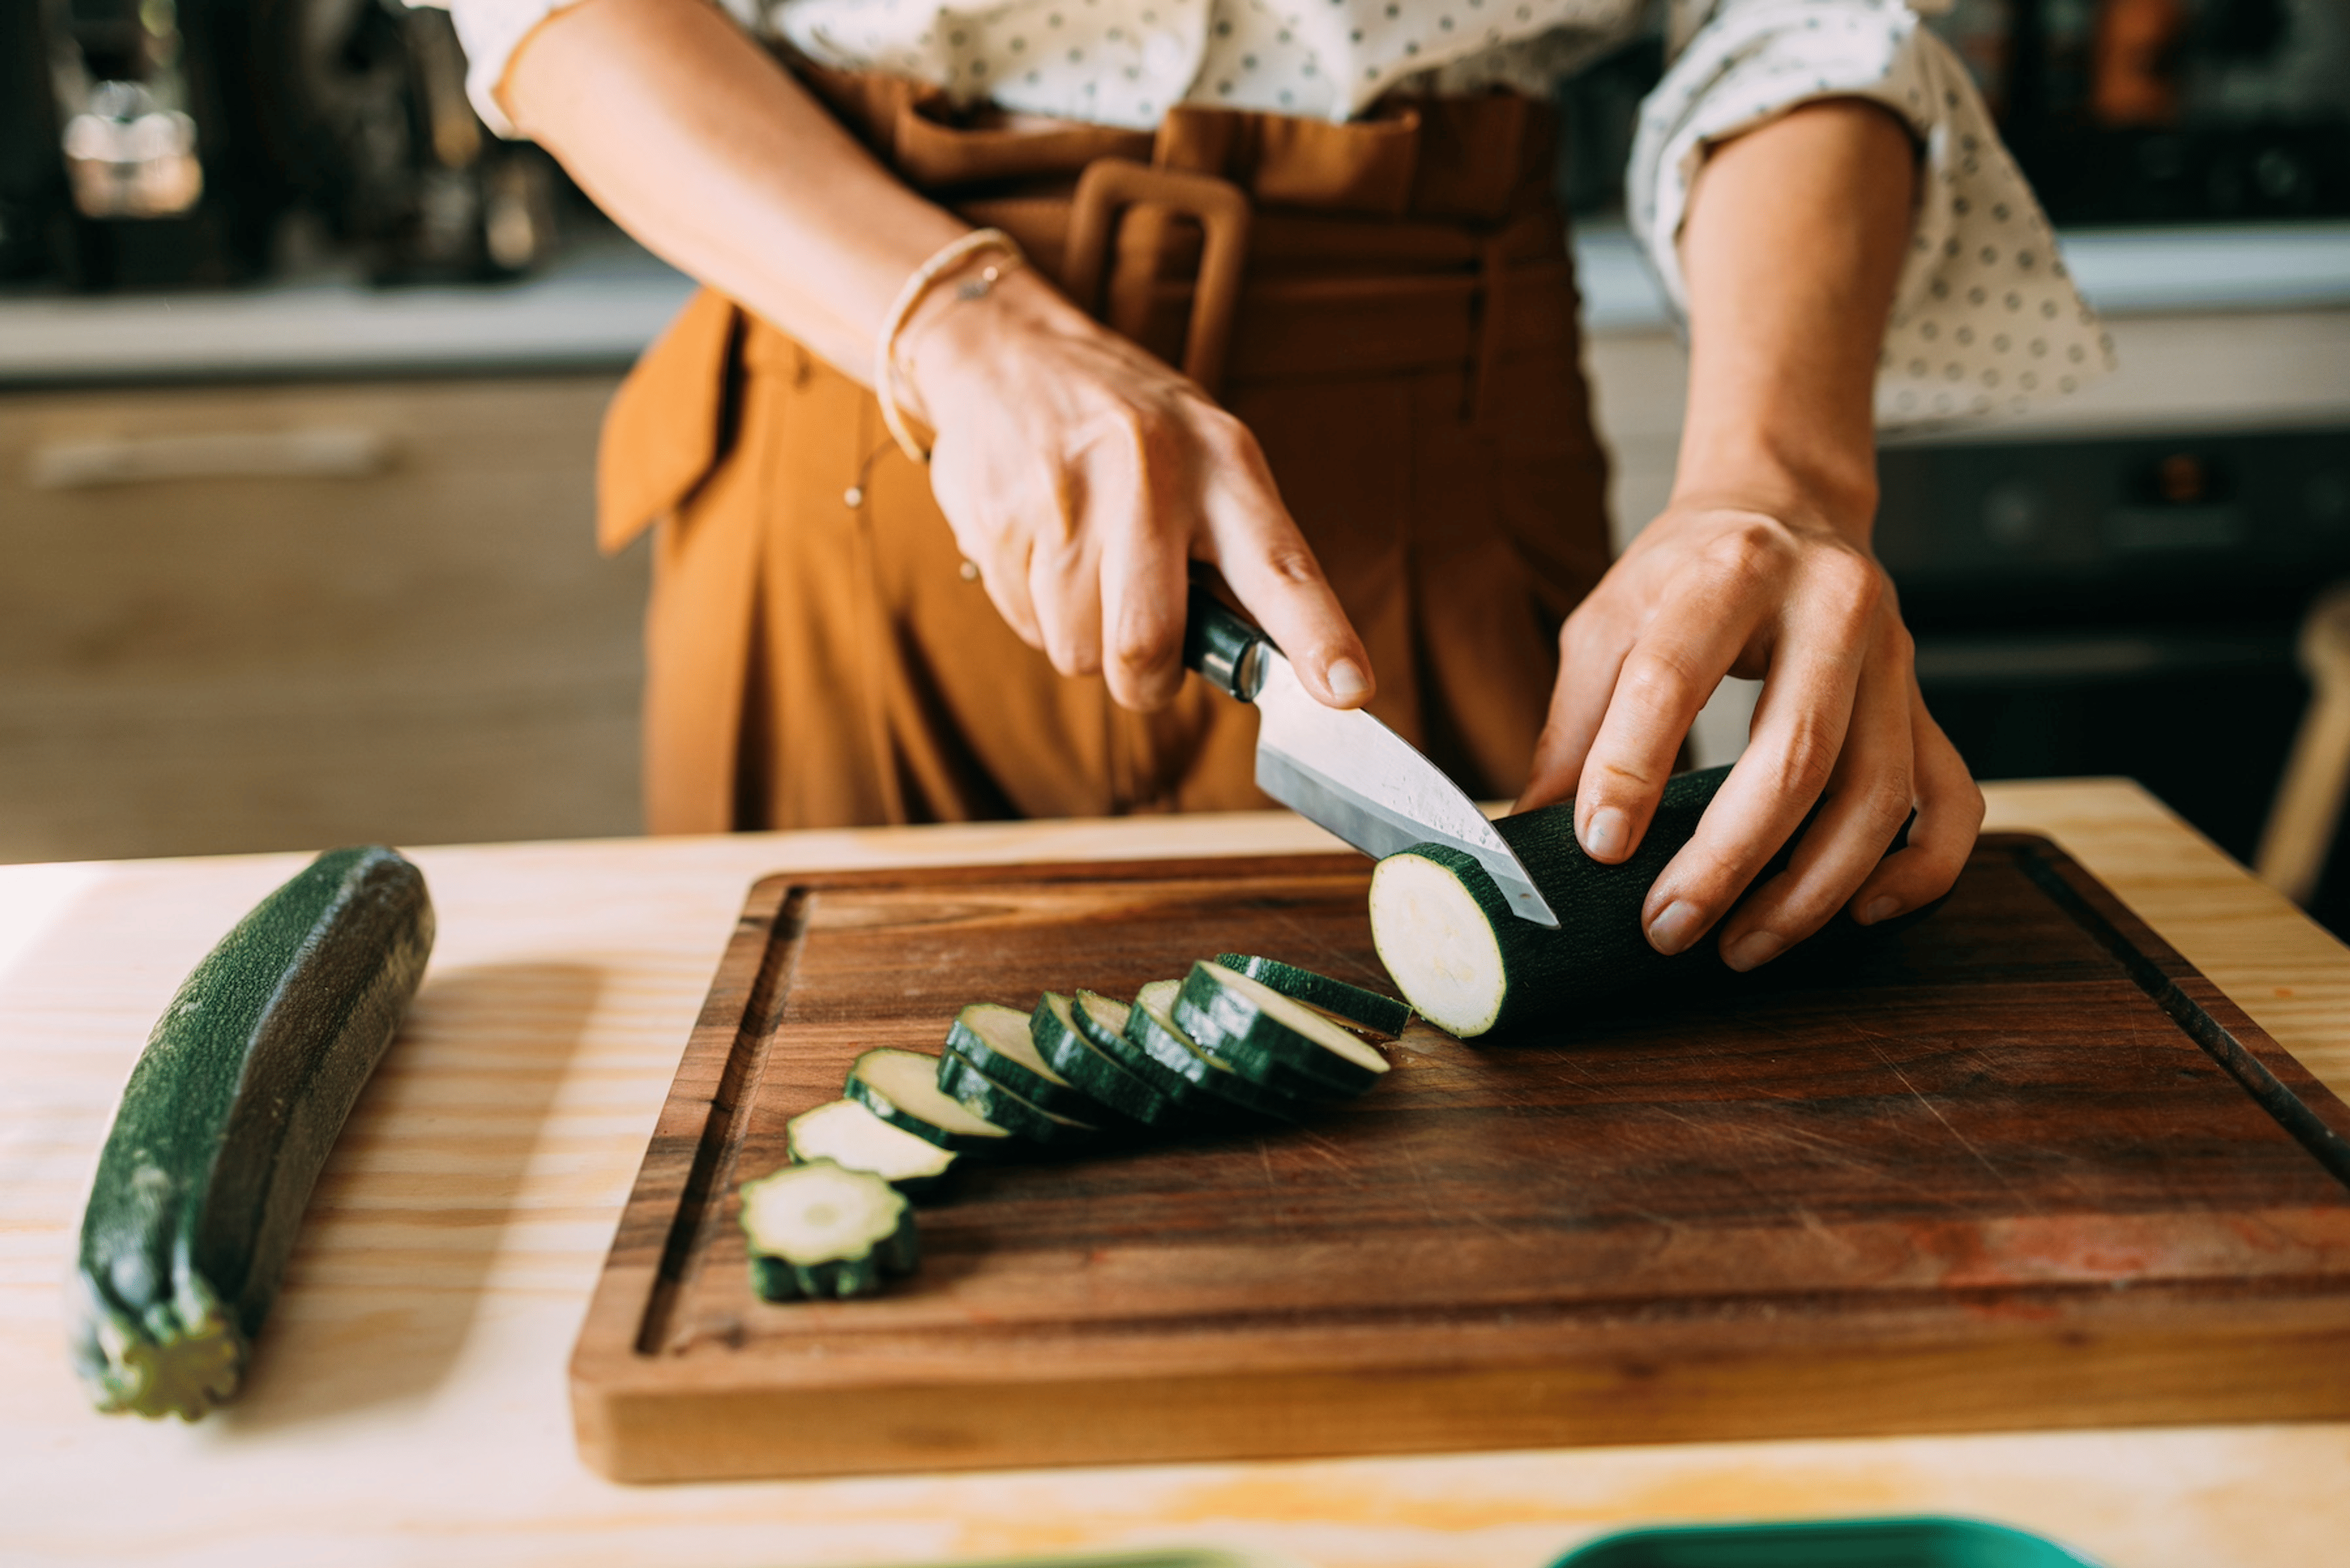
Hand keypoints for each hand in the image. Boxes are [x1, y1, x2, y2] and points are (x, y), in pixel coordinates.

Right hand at [897, 265, 1372, 712]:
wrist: (1007, 352)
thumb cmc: (1129, 428)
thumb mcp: (1205, 456)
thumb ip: (1238, 553)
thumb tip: (1258, 665)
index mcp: (1222, 462)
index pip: (1281, 566)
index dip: (1317, 636)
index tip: (1348, 691)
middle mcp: (1148, 477)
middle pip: (1148, 645)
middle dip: (1146, 680)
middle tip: (1146, 658)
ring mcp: (1065, 500)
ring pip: (1079, 651)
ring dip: (1085, 640)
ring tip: (1086, 569)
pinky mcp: (999, 523)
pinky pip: (1026, 626)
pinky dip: (1038, 612)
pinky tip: (1043, 550)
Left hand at [1515, 495, 1982, 969]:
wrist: (1786, 507)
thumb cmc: (1689, 573)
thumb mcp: (1609, 621)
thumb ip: (1573, 725)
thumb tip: (1529, 833)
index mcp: (1733, 571)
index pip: (1675, 676)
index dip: (1630, 769)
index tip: (1599, 846)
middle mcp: (1831, 607)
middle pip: (1794, 753)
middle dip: (1727, 859)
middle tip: (1668, 926)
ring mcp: (1893, 659)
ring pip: (1876, 793)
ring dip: (1809, 889)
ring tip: (1740, 945)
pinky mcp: (1924, 703)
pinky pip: (1949, 800)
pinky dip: (1919, 868)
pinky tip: (1862, 912)